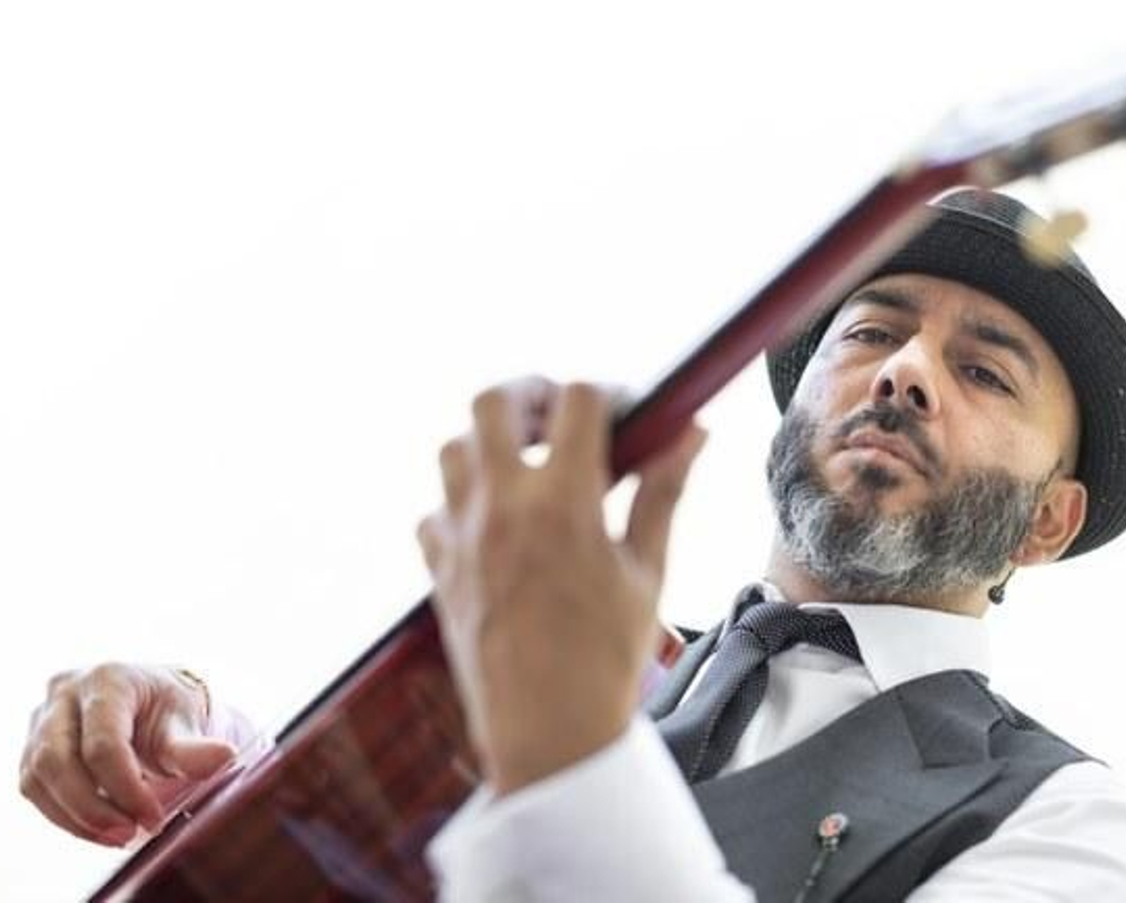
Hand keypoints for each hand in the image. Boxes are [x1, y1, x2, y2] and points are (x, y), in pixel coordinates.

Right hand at [19, 663, 237, 845]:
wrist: (148, 703)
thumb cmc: (168, 709)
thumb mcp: (185, 721)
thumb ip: (194, 747)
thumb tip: (224, 758)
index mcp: (108, 678)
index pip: (103, 742)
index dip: (125, 788)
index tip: (152, 819)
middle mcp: (66, 691)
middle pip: (58, 759)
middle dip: (93, 807)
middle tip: (129, 835)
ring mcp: (41, 717)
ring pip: (37, 776)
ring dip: (75, 816)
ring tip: (117, 835)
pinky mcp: (32, 745)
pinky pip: (32, 787)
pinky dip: (63, 815)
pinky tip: (97, 827)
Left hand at [417, 378, 705, 796]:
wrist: (547, 734)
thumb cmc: (607, 659)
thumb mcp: (648, 570)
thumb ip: (663, 492)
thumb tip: (692, 433)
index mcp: (563, 501)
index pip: (577, 399)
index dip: (604, 391)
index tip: (621, 410)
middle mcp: (502, 506)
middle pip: (493, 400)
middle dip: (529, 392)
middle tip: (557, 415)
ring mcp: (461, 536)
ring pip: (453, 447)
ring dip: (488, 442)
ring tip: (526, 463)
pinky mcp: (438, 568)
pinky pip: (433, 510)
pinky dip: (460, 502)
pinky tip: (495, 524)